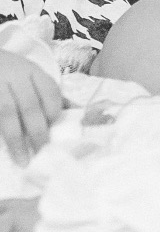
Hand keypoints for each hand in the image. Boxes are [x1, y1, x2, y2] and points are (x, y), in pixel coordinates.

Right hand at [0, 48, 59, 165]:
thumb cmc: (15, 74)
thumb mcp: (34, 78)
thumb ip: (52, 97)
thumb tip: (79, 115)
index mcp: (34, 72)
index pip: (50, 93)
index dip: (54, 114)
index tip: (54, 131)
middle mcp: (15, 76)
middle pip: (29, 106)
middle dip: (37, 133)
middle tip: (42, 154)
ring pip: (6, 113)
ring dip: (15, 138)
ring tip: (22, 159)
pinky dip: (0, 132)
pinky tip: (3, 146)